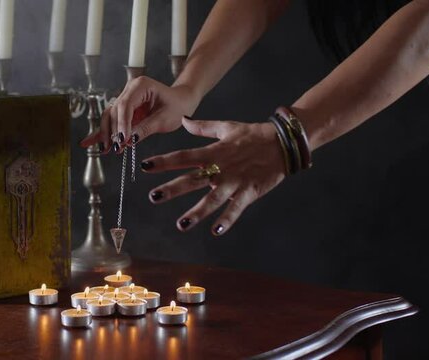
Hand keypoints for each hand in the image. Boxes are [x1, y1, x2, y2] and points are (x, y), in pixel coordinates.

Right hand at [79, 76, 199, 152]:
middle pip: (114, 111)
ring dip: (106, 134)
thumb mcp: (165, 119)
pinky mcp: (124, 110)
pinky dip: (102, 132)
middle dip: (112, 131)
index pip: (125, 105)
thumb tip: (130, 140)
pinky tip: (88, 142)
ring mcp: (124, 99)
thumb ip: (146, 128)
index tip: (122, 140)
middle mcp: (129, 90)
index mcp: (140, 86)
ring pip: (109, 116)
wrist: (181, 101)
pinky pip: (111, 121)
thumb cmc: (177, 106)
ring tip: (105, 150)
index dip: (122, 124)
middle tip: (114, 149)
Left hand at [142, 118, 286, 234]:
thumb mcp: (226, 127)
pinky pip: (236, 208)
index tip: (144, 166)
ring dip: (196, 213)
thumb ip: (203, 127)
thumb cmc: (253, 135)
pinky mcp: (249, 192)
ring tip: (181, 224)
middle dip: (172, 189)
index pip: (183, 157)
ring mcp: (235, 181)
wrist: (283, 142)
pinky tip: (215, 231)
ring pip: (212, 200)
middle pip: (192, 180)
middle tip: (153, 197)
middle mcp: (220, 168)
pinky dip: (226, 220)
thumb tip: (183, 120)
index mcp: (213, 151)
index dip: (163, 161)